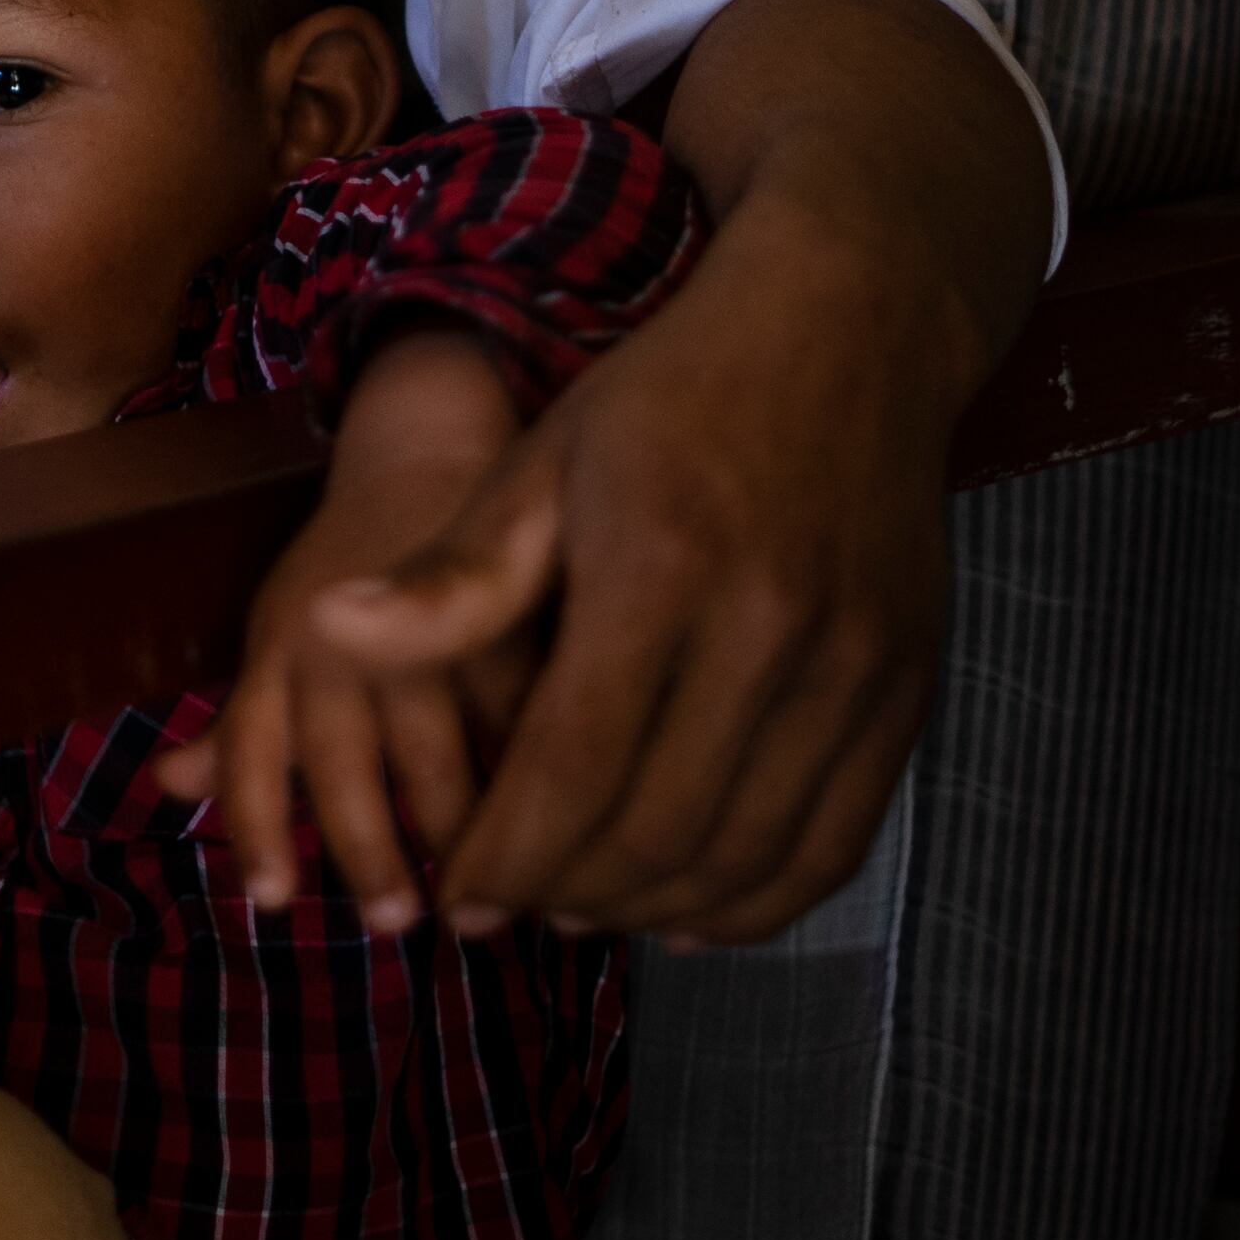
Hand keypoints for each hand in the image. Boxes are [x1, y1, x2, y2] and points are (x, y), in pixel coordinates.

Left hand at [149, 331, 523, 929]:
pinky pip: (529, 716)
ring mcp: (423, 625)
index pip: (251, 747)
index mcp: (279, 647)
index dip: (256, 826)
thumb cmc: (351, 567)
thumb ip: (242, 720)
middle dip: (369, 850)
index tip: (275, 904)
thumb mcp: (285, 628)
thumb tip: (166, 788)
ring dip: (465, 831)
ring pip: (445, 752)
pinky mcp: (509, 612)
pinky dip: (544, 779)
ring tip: (488, 892)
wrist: (431, 445)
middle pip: (345, 761)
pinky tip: (561, 829)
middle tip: (400, 921)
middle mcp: (339, 637)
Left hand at [308, 181, 977, 944]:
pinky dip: (755, 904)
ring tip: (582, 905)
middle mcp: (771, 622)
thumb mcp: (542, 463)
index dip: (506, 857)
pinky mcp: (908, 689)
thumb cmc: (670, 400)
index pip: (571, 767)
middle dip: (564, 894)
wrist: (848, 329)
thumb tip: (331, 634)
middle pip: (656, 830)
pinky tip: (687, 905)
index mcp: (661, 565)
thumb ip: (451, 575)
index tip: (455, 898)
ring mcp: (855, 663)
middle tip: (510, 905)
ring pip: (745, 858)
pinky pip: (833, 847)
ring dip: (650, 910)